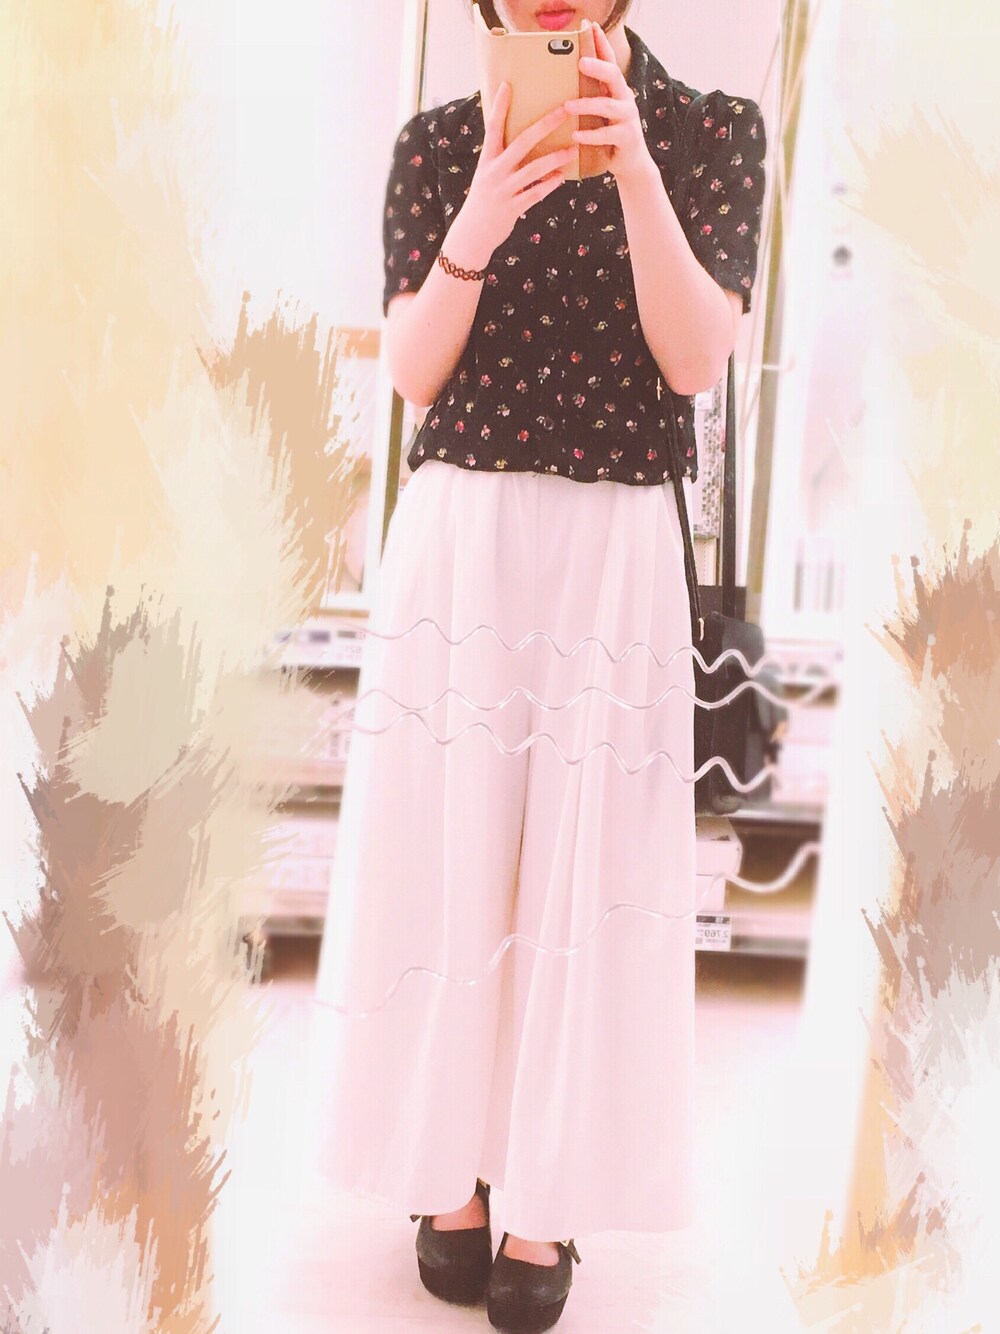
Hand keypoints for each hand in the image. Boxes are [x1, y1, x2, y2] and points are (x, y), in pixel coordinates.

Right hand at [445, 83, 575, 266]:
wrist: (473, 234)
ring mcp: (504, 190)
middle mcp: (495, 171)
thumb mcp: (488, 174)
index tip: (507, 85)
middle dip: (544, 125)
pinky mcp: (512, 208)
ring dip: (555, 158)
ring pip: (533, 169)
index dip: (499, 106)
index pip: (493, 127)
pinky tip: (561, 177)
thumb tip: (522, 139)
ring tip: (573, 149)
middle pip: (522, 142)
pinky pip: (535, 194)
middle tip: (563, 111)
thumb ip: (502, 157)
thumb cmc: (485, 200)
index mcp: (488, 159)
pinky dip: (549, 185)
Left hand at [564, 22, 652, 185]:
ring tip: (568, 106)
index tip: (590, 26)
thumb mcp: (598, 114)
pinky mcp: (627, 138)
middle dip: (597, 66)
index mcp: (615, 90)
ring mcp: (627, 118)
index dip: (601, 43)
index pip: (609, 61)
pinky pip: (607, 134)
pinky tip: (576, 134)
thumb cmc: (608, 136)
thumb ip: (587, 99)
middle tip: (580, 61)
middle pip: (613, 75)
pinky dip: (590, 135)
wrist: (630, 163)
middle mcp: (624, 99)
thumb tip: (558, 88)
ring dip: (587, 104)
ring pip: (607, 106)